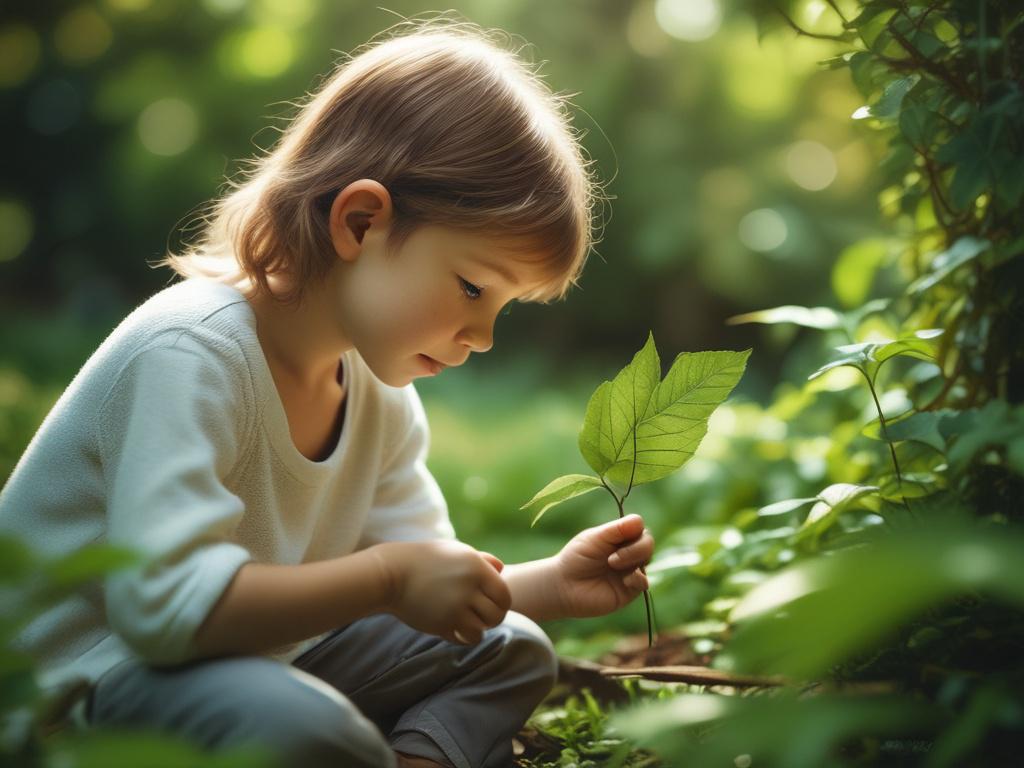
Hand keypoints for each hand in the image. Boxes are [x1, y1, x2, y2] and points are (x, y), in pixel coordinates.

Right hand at [374, 540, 510, 644]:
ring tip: (466, 623)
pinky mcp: (441, 624)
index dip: (501, 603)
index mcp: (477, 568)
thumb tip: (501, 571)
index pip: (504, 595)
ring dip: (476, 630)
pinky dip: (461, 637)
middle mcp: (469, 588)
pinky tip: (453, 628)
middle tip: (480, 617)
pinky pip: (462, 639)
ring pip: (480, 632)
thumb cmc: (426, 560)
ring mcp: (455, 608)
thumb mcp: (455, 552)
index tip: (491, 604)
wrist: (392, 574)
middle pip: (496, 616)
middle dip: (491, 620)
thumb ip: (482, 560)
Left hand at [553, 514, 654, 618]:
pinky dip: (638, 579)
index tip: (617, 535)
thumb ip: (616, 530)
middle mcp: (628, 552)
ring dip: (633, 560)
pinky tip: (625, 581)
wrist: (566, 586)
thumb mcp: (594, 538)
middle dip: (635, 548)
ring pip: (647, 559)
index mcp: (619, 537)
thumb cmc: (577, 558)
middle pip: (647, 542)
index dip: (635, 530)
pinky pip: (644, 582)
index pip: (639, 527)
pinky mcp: (630, 589)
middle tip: (612, 558)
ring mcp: (630, 570)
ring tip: (612, 565)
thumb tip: (639, 520)